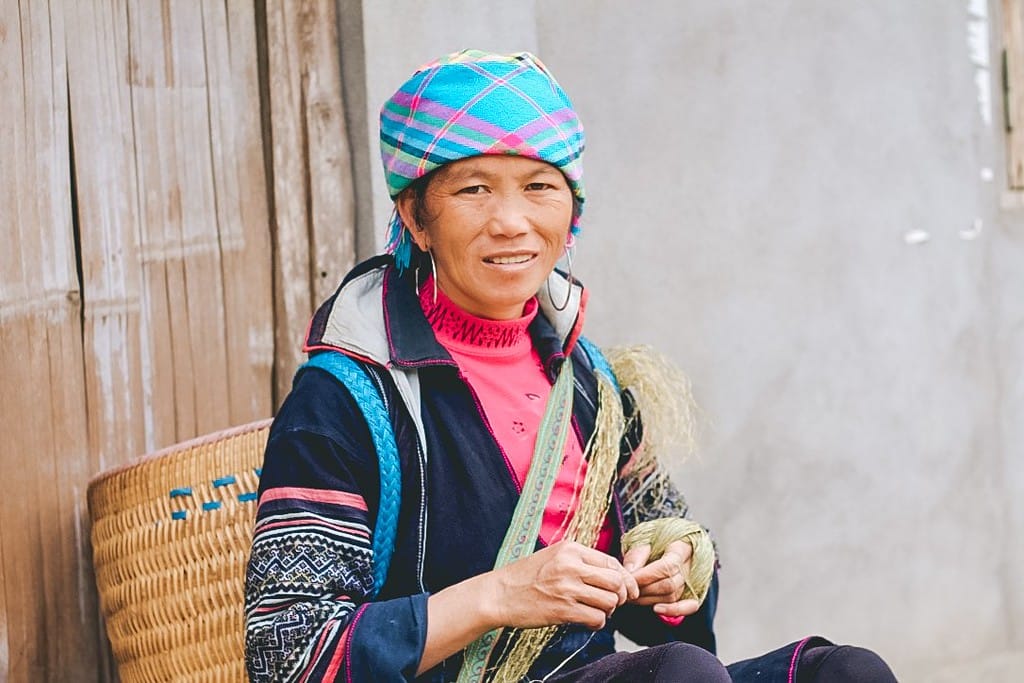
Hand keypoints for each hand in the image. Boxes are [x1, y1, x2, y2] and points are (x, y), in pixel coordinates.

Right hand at [487, 540, 639, 629]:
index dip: (625, 578)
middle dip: (621, 595)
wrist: (499, 594)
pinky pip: (596, 618)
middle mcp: (571, 566)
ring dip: (609, 610)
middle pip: (616, 581)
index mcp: (571, 549)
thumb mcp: (554, 556)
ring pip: (609, 601)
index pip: (611, 562)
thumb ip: (580, 560)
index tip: (627, 589)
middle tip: (614, 602)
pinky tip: (588, 621)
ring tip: (597, 611)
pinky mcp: (562, 610)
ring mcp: (567, 588)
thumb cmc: (526, 576)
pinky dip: (598, 623)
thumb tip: (612, 573)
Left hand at [622, 540, 701, 618]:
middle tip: (628, 589)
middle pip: (670, 584)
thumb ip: (637, 555)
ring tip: (634, 596)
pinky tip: (656, 608)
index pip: (667, 566)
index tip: (630, 578)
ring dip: (650, 600)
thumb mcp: (644, 541)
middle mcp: (690, 566)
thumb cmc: (656, 543)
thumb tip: (630, 572)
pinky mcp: (693, 594)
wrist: (669, 545)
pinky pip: (688, 607)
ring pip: (673, 596)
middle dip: (645, 589)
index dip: (646, 576)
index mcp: (681, 548)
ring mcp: (693, 581)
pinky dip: (672, 610)